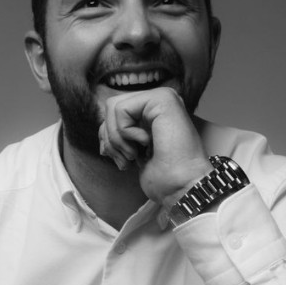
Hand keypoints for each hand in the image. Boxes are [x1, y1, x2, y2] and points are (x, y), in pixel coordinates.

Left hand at [98, 87, 211, 209]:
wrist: (182, 186)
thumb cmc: (164, 176)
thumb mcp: (134, 152)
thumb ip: (120, 135)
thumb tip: (103, 131)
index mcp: (154, 112)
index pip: (114, 113)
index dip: (109, 137)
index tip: (121, 160)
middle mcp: (159, 101)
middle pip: (111, 107)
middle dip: (111, 138)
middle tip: (127, 159)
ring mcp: (163, 97)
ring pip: (113, 107)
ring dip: (117, 137)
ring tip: (134, 154)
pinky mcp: (162, 99)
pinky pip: (121, 109)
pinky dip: (125, 132)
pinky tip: (145, 144)